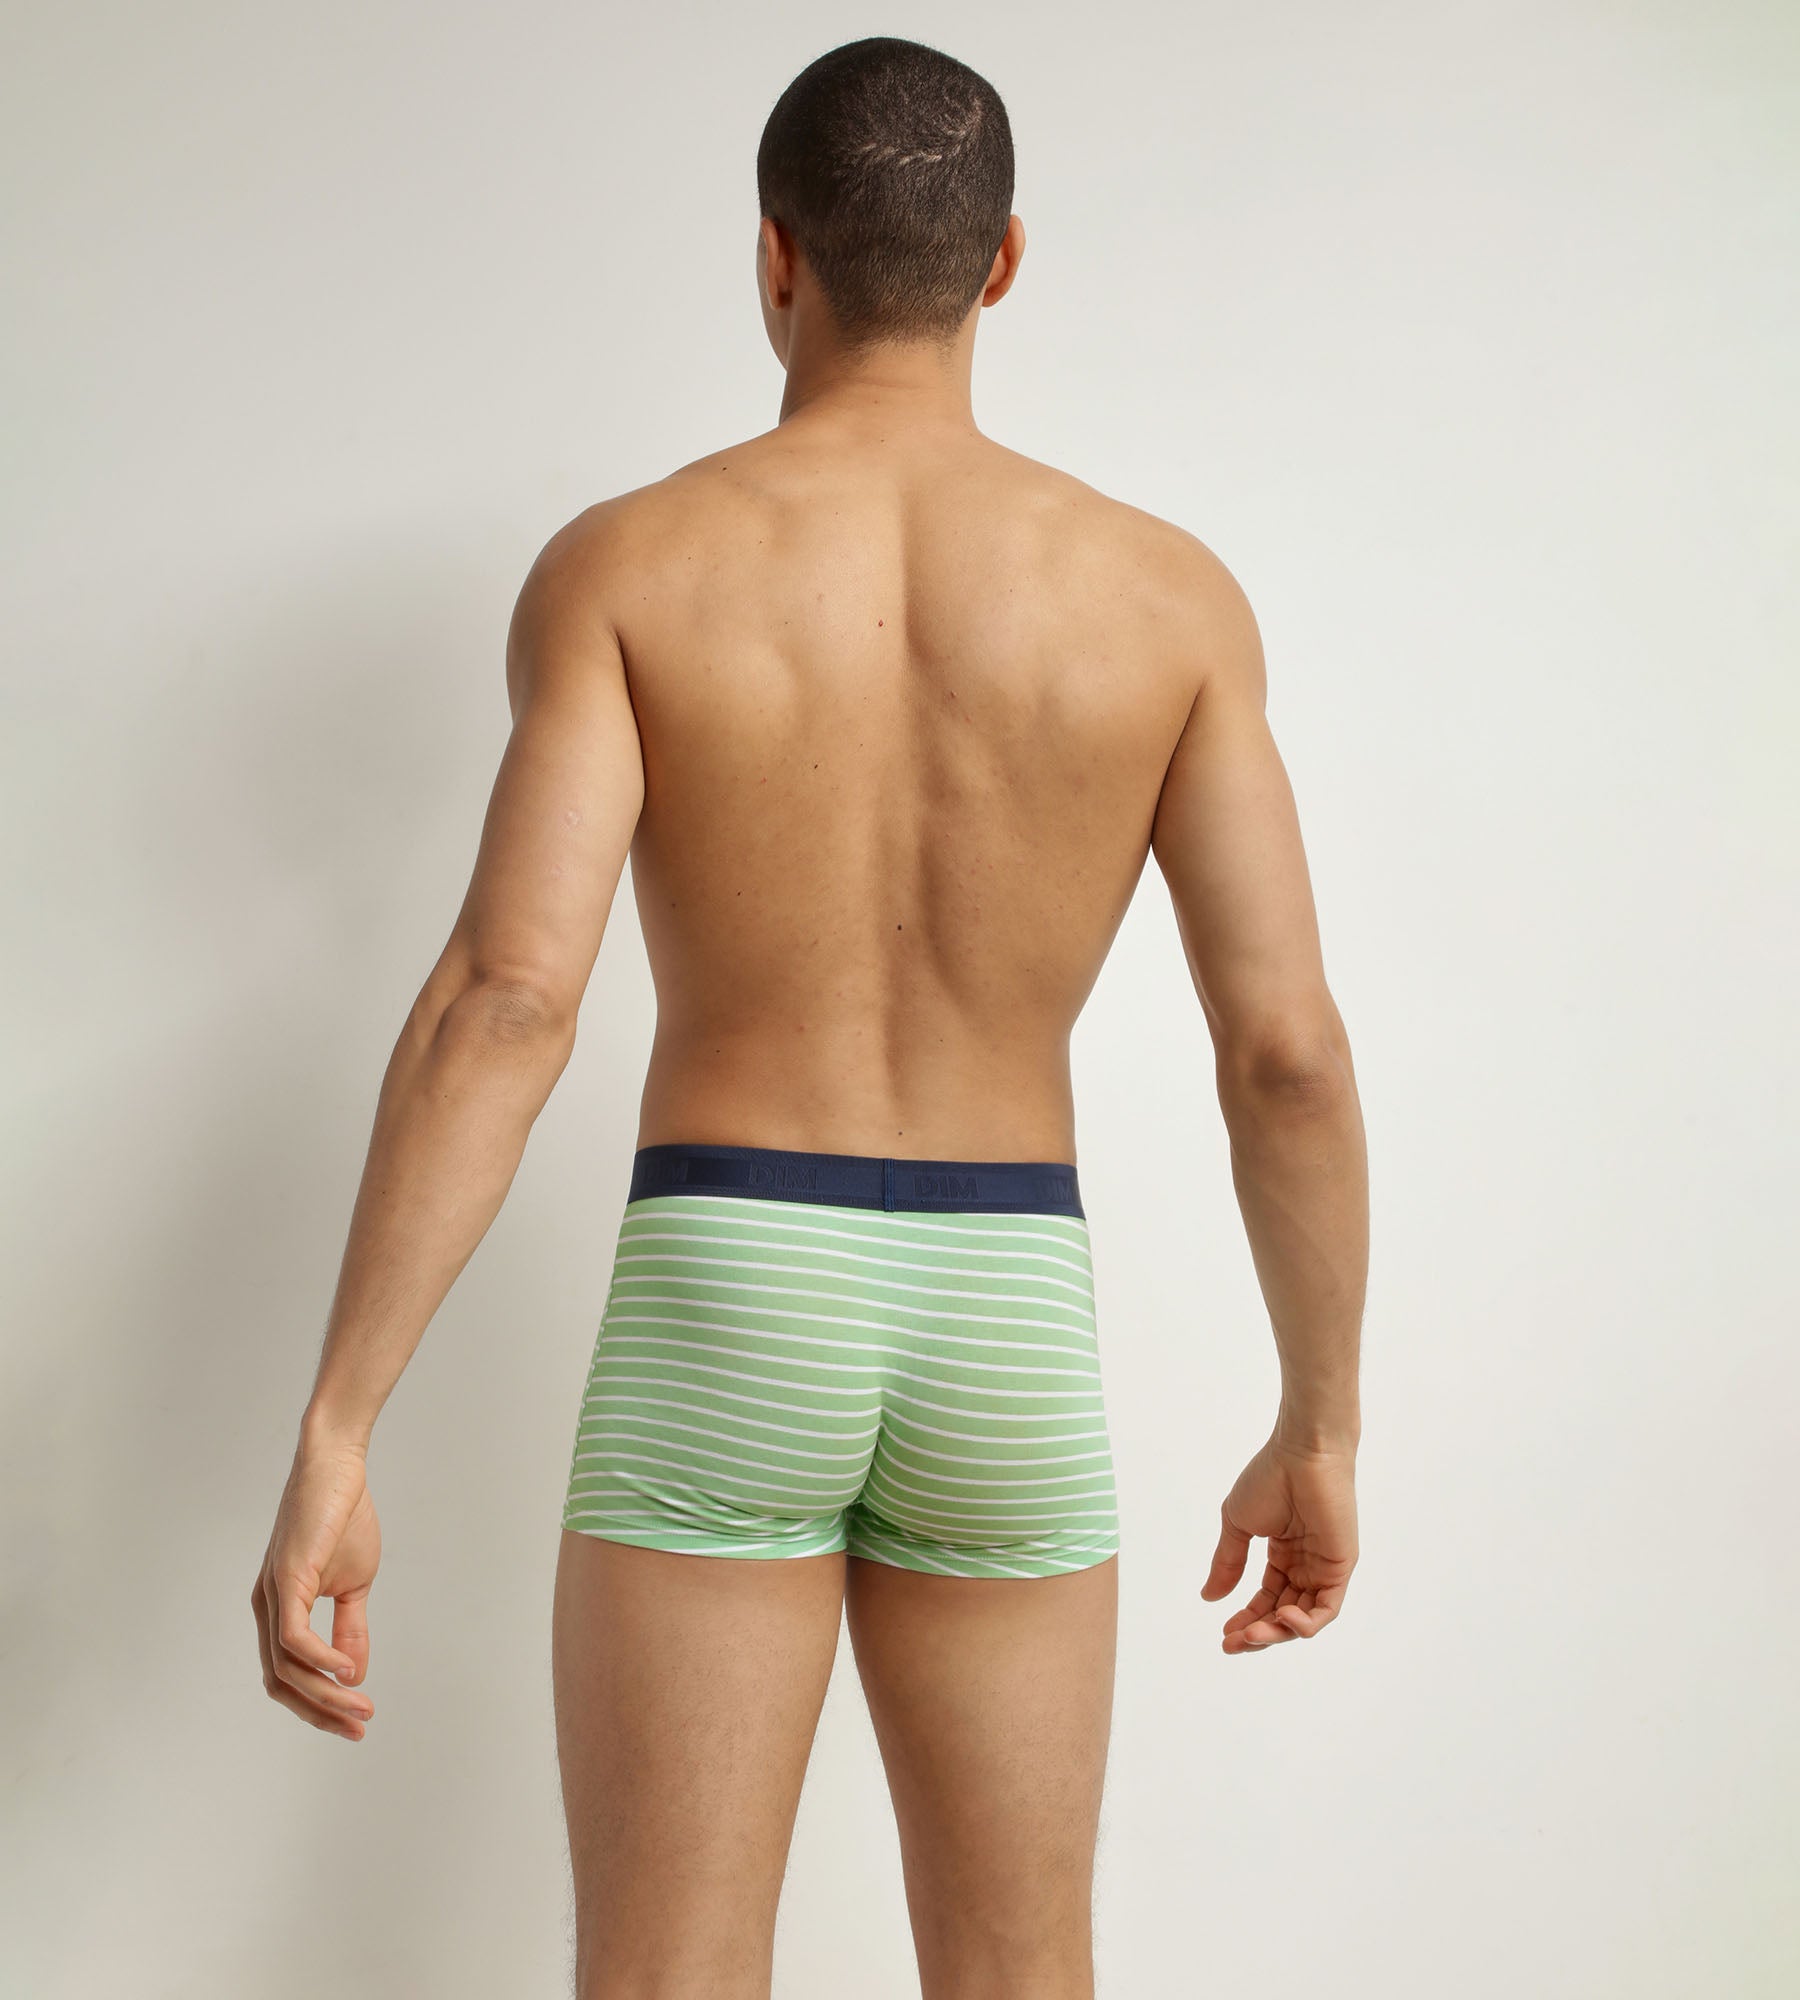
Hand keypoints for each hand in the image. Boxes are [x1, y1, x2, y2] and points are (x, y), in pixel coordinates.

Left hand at [251, 1430, 381, 1739]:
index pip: (288, 1676)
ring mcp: (272, 1594)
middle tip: (360, 1727)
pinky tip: (347, 1668)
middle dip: (320, 1712)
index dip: (319, 1706)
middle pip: (280, 1683)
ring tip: (361, 1704)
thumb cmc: (342, 1517)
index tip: (357, 1721)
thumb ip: (350, 1628)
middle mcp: (265, 1608)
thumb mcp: (354, 1584)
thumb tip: (353, 1675)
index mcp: (278, 1610)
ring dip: (324, 1693)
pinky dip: (318, 1659)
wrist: (338, 1467)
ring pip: (285, 1667)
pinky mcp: (286, 1578)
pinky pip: (292, 1637)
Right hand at [1202, 1432, 1357, 1653]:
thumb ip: (1228, 1562)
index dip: (1246, 1618)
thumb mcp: (1238, 1525)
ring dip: (1277, 1632)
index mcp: (1283, 1554)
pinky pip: (1327, 1608)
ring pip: (1303, 1618)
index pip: (1266, 1598)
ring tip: (1252, 1635)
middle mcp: (1306, 1565)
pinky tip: (1282, 1619)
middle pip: (1283, 1614)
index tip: (1224, 1635)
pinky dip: (1306, 1622)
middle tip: (1233, 1643)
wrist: (1302, 1453)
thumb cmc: (1270, 1478)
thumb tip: (1209, 1597)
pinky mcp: (1341, 1567)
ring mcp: (1324, 1568)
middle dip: (1258, 1633)